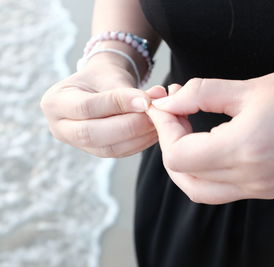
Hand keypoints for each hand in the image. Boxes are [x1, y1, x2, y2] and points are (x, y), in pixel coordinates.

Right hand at [41, 61, 166, 157]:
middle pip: (93, 134)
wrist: (99, 87)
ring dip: (139, 137)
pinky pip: (119, 152)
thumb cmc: (103, 77)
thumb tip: (155, 100)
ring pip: (109, 148)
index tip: (145, 100)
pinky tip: (157, 131)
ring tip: (161, 121)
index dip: (117, 105)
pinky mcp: (95, 152)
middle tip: (156, 114)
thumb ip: (127, 91)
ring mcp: (76, 144)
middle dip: (130, 126)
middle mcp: (60, 127)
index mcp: (55, 103)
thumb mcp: (108, 75)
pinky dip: (141, 143)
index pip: (86, 107)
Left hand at [147, 67, 273, 203]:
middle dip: (171, 147)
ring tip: (192, 135)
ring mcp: (266, 190)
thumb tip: (167, 103)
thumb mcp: (247, 86)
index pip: (178, 157)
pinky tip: (223, 146)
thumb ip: (198, 95)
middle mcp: (255, 179)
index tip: (165, 108)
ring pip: (206, 191)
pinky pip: (233, 190)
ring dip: (190, 166)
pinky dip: (217, 172)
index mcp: (246, 148)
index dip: (164, 130)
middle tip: (175, 120)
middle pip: (186, 179)